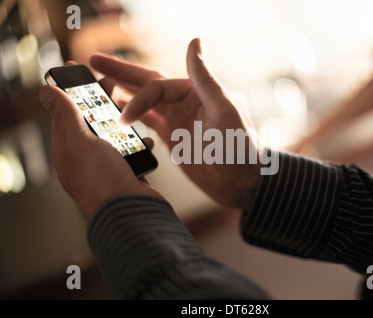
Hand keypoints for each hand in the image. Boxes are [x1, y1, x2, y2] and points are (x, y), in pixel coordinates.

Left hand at [39, 82, 162, 220]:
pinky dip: (139, 145)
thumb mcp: (79, 141)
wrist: (130, 214)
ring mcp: (108, 167)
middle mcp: (86, 158)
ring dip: (123, 123)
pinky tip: (145, 142)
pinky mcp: (127, 174)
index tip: (79, 70)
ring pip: (114, 137)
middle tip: (109, 83)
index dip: (71, 90)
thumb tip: (45, 92)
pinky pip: (133, 153)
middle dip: (100, 101)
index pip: (65, 113)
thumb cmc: (101, 180)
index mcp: (68, 149)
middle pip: (91, 122)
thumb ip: (66, 114)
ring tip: (131, 110)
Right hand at [90, 38, 261, 208]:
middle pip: (146, 85)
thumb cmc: (240, 148)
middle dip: (120, 73)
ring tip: (100, 85)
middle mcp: (184, 104)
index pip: (157, 87)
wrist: (243, 183)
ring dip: (123, 93)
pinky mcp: (174, 140)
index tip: (124, 117)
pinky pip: (149, 124)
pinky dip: (133, 118)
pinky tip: (119, 114)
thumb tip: (194, 42)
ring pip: (145, 103)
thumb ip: (205, 79)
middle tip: (93, 61)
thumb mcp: (225, 111)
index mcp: (195, 93)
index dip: (138, 98)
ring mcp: (177, 122)